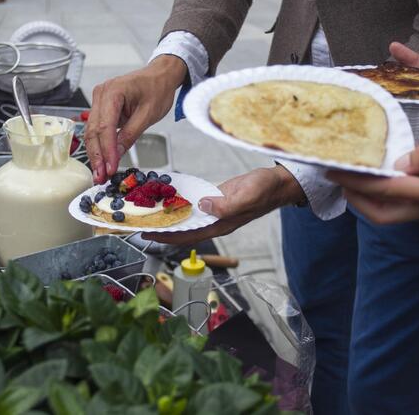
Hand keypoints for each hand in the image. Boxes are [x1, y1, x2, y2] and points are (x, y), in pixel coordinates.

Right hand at [86, 55, 186, 182]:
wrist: (160, 75)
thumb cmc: (158, 89)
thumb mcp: (148, 114)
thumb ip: (130, 134)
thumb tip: (117, 155)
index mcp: (113, 92)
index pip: (105, 126)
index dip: (106, 150)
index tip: (109, 169)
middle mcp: (101, 94)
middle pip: (93, 131)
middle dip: (97, 156)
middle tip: (100, 177)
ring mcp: (99, 99)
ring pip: (92, 132)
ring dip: (96, 154)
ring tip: (100, 174)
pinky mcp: (102, 107)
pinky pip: (97, 128)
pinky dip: (100, 145)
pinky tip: (102, 160)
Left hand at [143, 165, 304, 244]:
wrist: (277, 183)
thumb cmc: (264, 190)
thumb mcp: (246, 196)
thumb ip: (225, 205)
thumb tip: (202, 205)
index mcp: (220, 224)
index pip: (188, 235)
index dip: (167, 236)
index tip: (148, 234)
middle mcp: (215, 221)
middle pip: (183, 229)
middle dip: (162, 227)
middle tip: (140, 223)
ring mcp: (215, 210)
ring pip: (188, 217)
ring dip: (170, 215)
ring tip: (149, 211)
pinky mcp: (216, 198)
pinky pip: (195, 203)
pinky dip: (181, 202)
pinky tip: (169, 196)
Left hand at [327, 132, 418, 223]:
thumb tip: (399, 160)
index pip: (386, 190)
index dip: (356, 182)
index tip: (333, 171)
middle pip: (382, 215)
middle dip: (355, 199)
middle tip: (337, 176)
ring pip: (393, 214)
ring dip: (369, 200)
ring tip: (352, 176)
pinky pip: (406, 204)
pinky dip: (387, 194)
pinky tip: (382, 174)